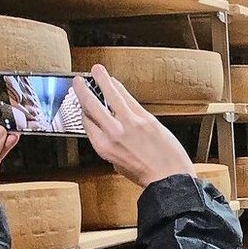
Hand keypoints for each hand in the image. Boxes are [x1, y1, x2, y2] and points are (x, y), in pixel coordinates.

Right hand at [74, 65, 194, 189]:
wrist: (169, 178)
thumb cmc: (146, 175)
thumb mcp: (118, 164)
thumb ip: (111, 146)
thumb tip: (109, 132)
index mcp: (103, 147)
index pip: (87, 123)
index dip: (82, 110)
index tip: (81, 102)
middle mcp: (113, 134)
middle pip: (92, 106)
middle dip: (83, 91)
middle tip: (78, 81)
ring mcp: (129, 124)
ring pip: (111, 96)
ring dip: (102, 80)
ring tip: (96, 70)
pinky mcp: (145, 118)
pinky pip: (128, 99)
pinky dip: (120, 88)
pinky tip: (116, 82)